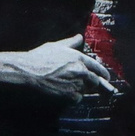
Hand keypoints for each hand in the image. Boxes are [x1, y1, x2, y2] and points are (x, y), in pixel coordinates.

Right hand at [0, 35, 116, 97]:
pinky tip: (60, 93)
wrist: (27, 73)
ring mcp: (77, 83)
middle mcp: (81, 70)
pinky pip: (76, 99)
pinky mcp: (71, 96)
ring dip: (79, 90)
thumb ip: (70, 43)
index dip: (103, 73)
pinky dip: (71, 98)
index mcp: (78, 57)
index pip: (97, 67)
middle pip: (94, 81)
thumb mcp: (55, 46)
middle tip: (88, 86)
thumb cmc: (38, 58)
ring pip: (84, 90)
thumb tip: (79, 37)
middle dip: (93, 84)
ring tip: (65, 87)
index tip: (106, 78)